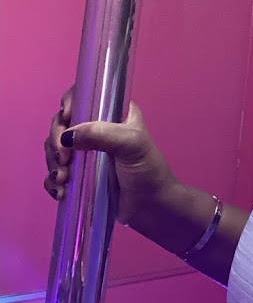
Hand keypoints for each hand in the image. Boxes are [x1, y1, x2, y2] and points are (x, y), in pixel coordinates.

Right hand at [44, 90, 175, 225]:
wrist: (150, 206)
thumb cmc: (147, 170)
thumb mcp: (131, 144)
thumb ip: (102, 135)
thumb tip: (67, 136)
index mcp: (114, 113)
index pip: (85, 96)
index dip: (70, 102)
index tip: (66, 118)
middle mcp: (97, 129)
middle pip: (63, 124)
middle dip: (57, 140)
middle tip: (64, 159)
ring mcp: (86, 152)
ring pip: (56, 148)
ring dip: (53, 163)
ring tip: (63, 179)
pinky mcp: (79, 174)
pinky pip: (55, 172)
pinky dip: (52, 181)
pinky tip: (61, 191)